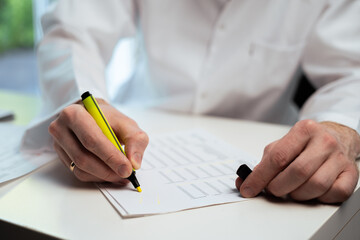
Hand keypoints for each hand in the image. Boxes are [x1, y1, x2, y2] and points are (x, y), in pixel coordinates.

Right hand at [48, 99, 148, 182]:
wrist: (93, 117)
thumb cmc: (108, 119)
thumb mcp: (126, 123)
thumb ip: (135, 139)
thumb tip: (134, 162)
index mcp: (74, 114)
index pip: (91, 139)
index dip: (110, 156)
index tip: (127, 168)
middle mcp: (60, 129)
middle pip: (83, 157)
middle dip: (108, 169)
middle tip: (126, 174)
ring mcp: (59, 145)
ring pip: (80, 169)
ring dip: (103, 176)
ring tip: (121, 175)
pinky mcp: (62, 157)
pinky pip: (79, 173)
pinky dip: (97, 177)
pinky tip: (111, 174)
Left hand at [236, 120, 359, 202]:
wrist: (335, 137)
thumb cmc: (304, 145)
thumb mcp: (281, 146)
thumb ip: (263, 164)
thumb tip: (244, 183)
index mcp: (303, 130)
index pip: (278, 157)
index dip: (260, 177)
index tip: (248, 189)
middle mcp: (324, 141)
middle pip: (297, 172)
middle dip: (278, 187)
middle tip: (272, 189)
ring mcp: (339, 157)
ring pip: (316, 185)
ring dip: (297, 194)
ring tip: (292, 189)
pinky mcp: (351, 173)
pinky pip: (334, 193)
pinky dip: (319, 198)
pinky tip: (311, 191)